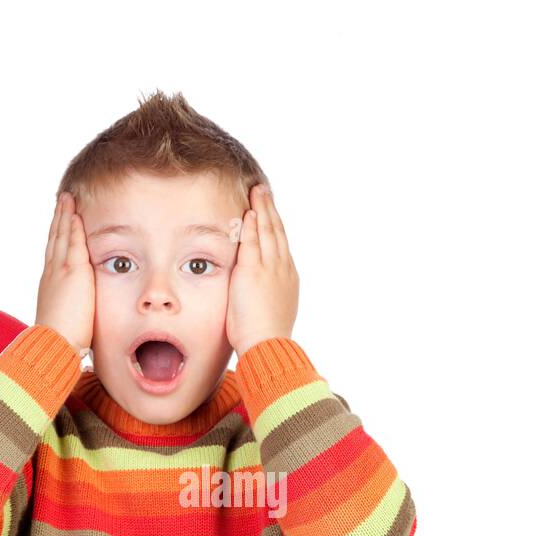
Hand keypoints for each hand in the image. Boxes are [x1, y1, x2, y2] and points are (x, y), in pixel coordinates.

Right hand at [35, 191, 93, 354]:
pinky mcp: (72, 271)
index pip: (54, 254)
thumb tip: (77, 316)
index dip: (56, 237)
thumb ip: (71, 311)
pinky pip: (72, 241)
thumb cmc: (59, 340)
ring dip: (64, 215)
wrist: (53, 344)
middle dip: (58, 219)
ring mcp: (60, 270)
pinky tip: (75, 212)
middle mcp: (51, 274)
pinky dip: (72, 225)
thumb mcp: (64, 321)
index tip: (59, 223)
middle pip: (54, 239)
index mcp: (50, 285)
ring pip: (61, 235)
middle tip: (61, 201)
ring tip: (67, 198)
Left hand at [226, 184, 299, 356]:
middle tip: (264, 190)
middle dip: (270, 209)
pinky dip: (251, 226)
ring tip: (257, 192)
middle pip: (276, 231)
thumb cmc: (267, 335)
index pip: (281, 243)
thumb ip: (268, 293)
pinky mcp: (253, 272)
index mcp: (288, 277)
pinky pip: (252, 243)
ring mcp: (269, 269)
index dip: (274, 225)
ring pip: (267, 232)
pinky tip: (249, 212)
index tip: (269, 211)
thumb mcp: (273, 308)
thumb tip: (262, 292)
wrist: (268, 345)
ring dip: (261, 209)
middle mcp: (282, 268)